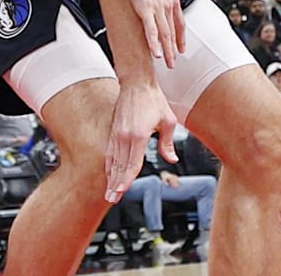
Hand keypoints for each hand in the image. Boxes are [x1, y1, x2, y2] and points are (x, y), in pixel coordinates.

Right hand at [104, 80, 177, 203]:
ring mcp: (117, 133)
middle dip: (116, 185)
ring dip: (111, 178)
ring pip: (113, 161)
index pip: (132, 164)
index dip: (127, 180)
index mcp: (138, 135)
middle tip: (112, 199)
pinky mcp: (114, 131)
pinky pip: (110, 152)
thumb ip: (168, 143)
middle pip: (120, 166)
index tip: (121, 192)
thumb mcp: (167, 121)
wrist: (137, 82)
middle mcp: (125, 136)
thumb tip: (172, 159)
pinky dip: (109, 166)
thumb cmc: (154, 99)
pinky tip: (108, 174)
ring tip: (109, 192)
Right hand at [118, 0, 184, 66]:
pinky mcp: (144, 9)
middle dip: (175, 49)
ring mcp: (157, 7)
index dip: (181, 37)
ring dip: (168, 51)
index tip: (181, 48)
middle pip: (173, 31)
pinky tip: (157, 55)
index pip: (180, 22)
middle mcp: (168, 4)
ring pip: (165, 34)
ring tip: (169, 64)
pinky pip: (151, 31)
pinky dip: (154, 44)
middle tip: (175, 63)